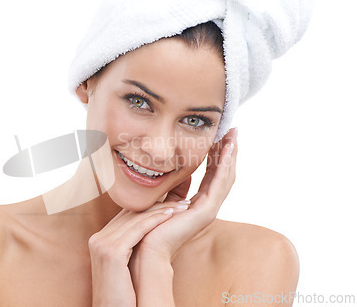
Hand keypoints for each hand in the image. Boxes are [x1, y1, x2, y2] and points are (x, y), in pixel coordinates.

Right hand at [88, 200, 189, 305]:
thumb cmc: (123, 296)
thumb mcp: (124, 267)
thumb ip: (130, 248)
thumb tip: (150, 237)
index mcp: (99, 240)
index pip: (127, 215)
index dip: (150, 207)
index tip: (171, 204)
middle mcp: (98, 238)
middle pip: (131, 213)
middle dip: (158, 205)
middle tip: (182, 202)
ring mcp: (102, 243)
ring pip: (136, 218)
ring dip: (162, 210)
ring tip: (182, 207)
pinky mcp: (111, 252)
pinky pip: (137, 230)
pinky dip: (155, 220)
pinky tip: (171, 215)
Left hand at [134, 127, 238, 258]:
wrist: (144, 246)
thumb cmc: (148, 223)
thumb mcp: (163, 197)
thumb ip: (173, 185)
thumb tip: (177, 169)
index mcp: (196, 203)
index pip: (212, 174)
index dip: (217, 155)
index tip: (220, 136)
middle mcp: (206, 206)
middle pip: (223, 174)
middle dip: (228, 152)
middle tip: (233, 131)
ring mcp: (209, 209)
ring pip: (225, 177)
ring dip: (230, 155)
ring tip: (233, 135)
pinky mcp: (207, 212)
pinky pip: (219, 184)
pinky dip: (224, 165)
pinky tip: (227, 149)